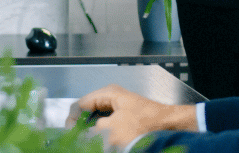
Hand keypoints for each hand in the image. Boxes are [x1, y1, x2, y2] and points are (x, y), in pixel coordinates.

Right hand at [67, 84, 197, 148]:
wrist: (170, 126)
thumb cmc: (143, 124)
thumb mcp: (112, 130)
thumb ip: (91, 134)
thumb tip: (79, 139)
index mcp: (107, 94)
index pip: (79, 104)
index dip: (71, 121)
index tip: (69, 137)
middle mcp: (111, 98)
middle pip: (87, 113)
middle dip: (81, 129)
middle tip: (78, 142)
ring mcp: (119, 108)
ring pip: (97, 123)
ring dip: (92, 134)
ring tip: (92, 144)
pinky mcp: (125, 119)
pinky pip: (107, 127)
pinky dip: (103, 136)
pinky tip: (104, 144)